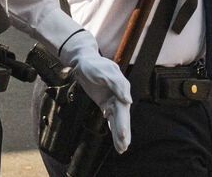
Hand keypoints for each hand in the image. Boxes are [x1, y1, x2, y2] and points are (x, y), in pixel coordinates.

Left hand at [60, 33, 131, 153]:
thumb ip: (116, 84)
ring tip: (122, 149)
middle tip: (123, 147)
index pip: (123, 108)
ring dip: (119, 134)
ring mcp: (112, 99)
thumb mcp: (104, 72)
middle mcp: (119, 95)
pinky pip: (110, 118)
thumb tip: (128, 100)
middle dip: (123, 132)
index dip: (123, 122)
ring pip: (117, 119)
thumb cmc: (93, 65)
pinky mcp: (105, 103)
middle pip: (122, 116)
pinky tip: (116, 140)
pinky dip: (113, 128)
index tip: (122, 135)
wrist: (83, 62)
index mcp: (121, 87)